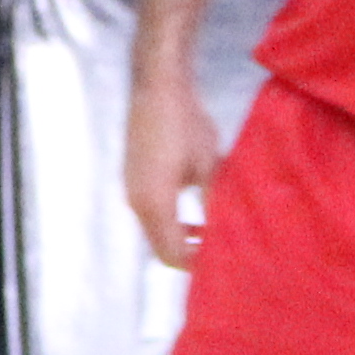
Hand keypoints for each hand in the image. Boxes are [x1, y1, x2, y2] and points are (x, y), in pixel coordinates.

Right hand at [122, 78, 221, 270]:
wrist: (157, 89)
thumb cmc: (187, 125)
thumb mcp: (210, 166)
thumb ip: (213, 204)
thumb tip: (223, 234)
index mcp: (155, 203)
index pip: (172, 254)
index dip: (196, 264)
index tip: (222, 261)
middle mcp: (136, 203)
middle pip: (160, 248)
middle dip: (188, 253)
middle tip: (219, 249)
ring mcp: (131, 191)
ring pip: (154, 231)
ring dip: (179, 236)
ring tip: (210, 229)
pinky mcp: (132, 180)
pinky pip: (149, 214)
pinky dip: (170, 220)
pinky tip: (191, 207)